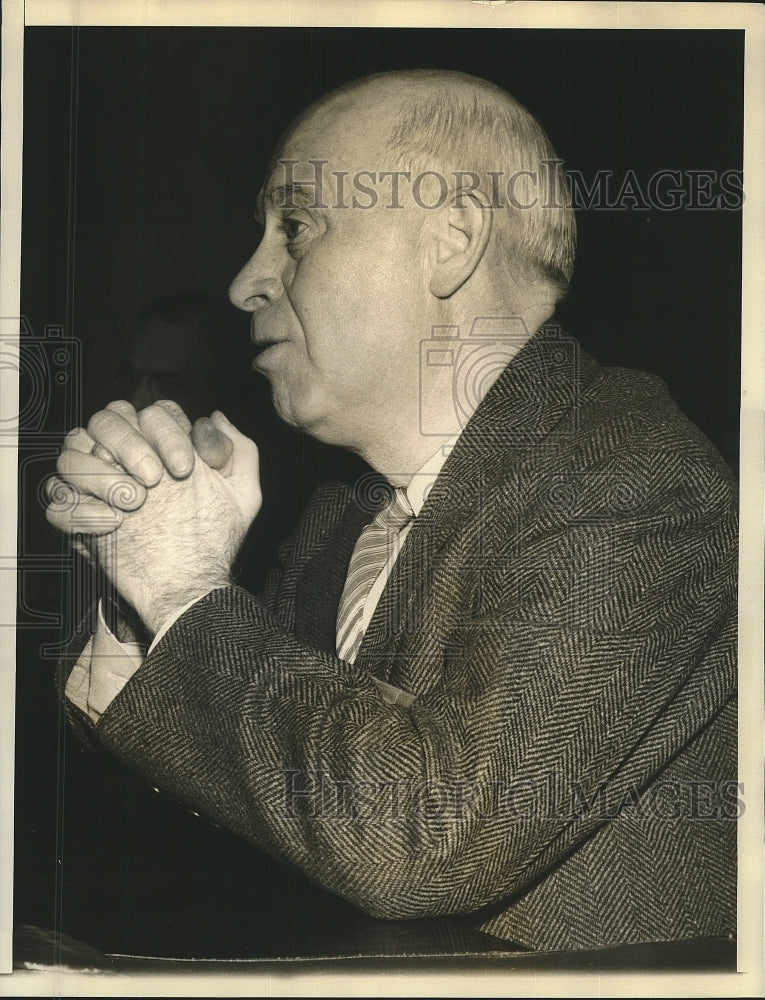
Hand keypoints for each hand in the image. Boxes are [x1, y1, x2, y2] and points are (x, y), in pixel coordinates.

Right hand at [47, 406, 260, 633]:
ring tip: (134, 502)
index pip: (151, 412)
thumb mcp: (243, 494)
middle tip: (154, 479)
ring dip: (100, 474)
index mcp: (161, 445)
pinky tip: (112, 524)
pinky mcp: (78, 519)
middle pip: (105, 420)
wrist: (191, 584)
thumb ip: (238, 449)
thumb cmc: (217, 537)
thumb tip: (214, 417)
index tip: (184, 468)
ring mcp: (96, 487)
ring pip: (71, 454)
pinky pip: (57, 503)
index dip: (166, 433)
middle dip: (128, 443)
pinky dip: (79, 510)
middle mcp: (125, 458)